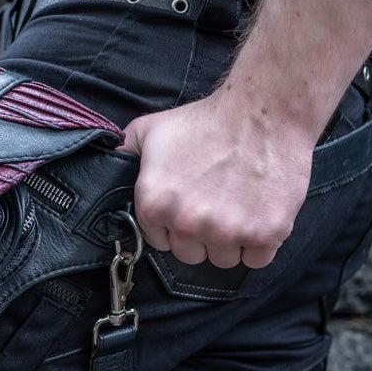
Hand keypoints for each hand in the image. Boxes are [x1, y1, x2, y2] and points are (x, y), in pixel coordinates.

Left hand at [118, 92, 318, 268]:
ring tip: (239, 206)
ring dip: (231, 241)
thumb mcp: (150, 129)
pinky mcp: (264, 234)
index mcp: (155, 204)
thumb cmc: (208, 120)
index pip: (158, 241)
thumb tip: (107, 166)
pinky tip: (258, 214)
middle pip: (190, 254)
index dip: (173, 225)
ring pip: (223, 260)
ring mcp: (227, 232)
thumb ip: (125, 154)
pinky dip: (260, 243)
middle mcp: (187, 223)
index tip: (188, 206)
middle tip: (216, 204)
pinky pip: (257, 260)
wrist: (264, 111)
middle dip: (201, 235)